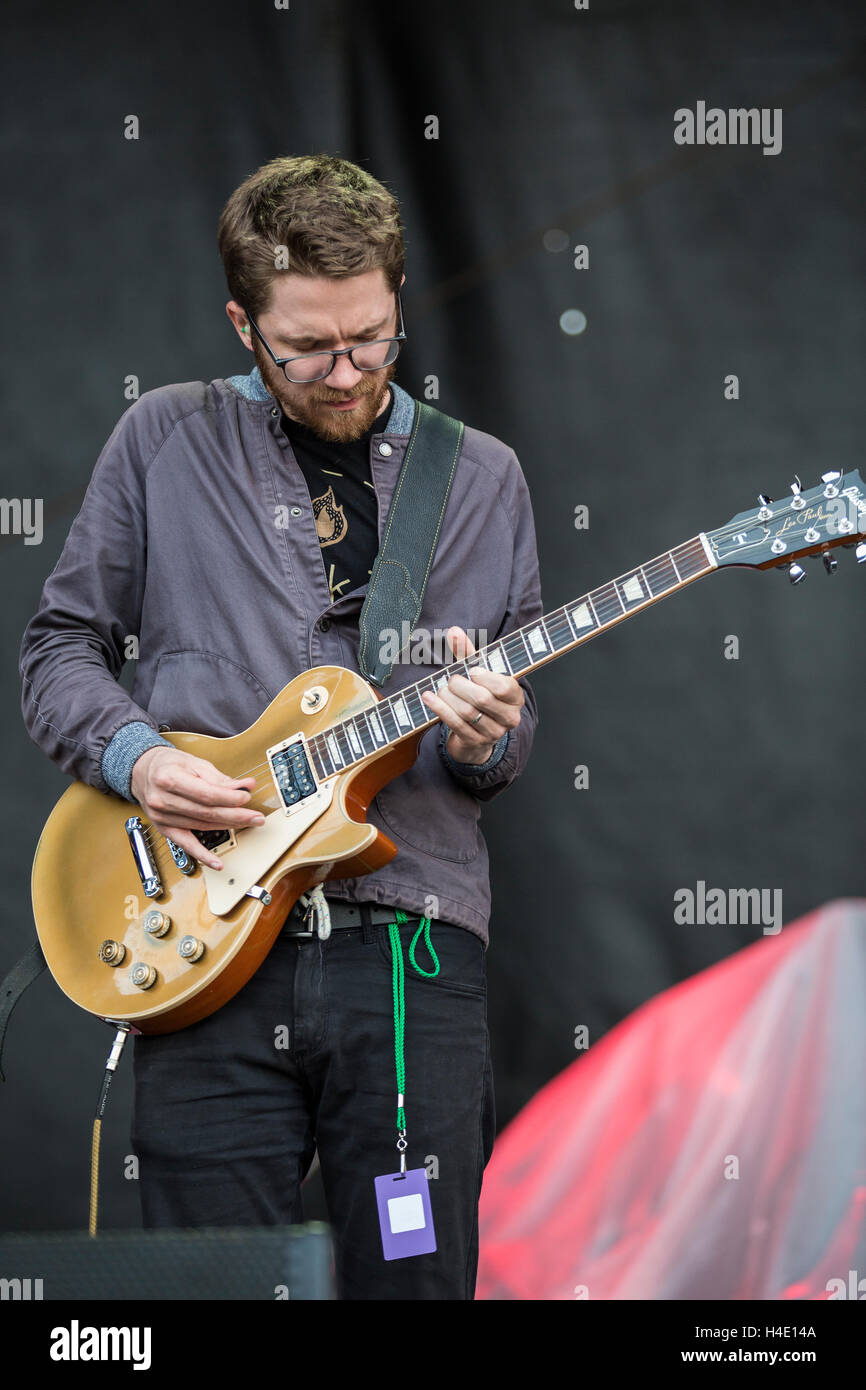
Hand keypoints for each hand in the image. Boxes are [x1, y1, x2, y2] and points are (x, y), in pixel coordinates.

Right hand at [129, 745, 264, 870]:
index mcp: (169, 779)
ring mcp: (162, 818)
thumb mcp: (194, 763)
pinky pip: (186, 845)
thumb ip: (218, 778)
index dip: (229, 798)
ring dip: (228, 826)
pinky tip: (217, 862)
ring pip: (201, 826)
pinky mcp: (165, 829)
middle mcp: (162, 800)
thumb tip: (244, 786)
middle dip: (236, 815)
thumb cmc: (168, 765)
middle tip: (256, 816)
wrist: (142, 772)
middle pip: (206, 812)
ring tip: (247, 823)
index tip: (246, 797)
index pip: (206, 794)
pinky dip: (203, 855)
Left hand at [420, 626, 523, 763]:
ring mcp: (493, 733)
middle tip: (451, 680)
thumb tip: (454, 631)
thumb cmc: (479, 696)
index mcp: (515, 697)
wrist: (476, 734)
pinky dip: (440, 709)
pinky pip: (455, 724)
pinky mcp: (475, 742)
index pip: (504, 687)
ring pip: (468, 712)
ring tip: (440, 688)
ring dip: (448, 697)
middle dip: (461, 686)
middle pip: (483, 699)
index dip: (485, 677)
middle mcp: (509, 717)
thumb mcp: (478, 675)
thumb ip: (468, 653)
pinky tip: (428, 698)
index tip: (471, 671)